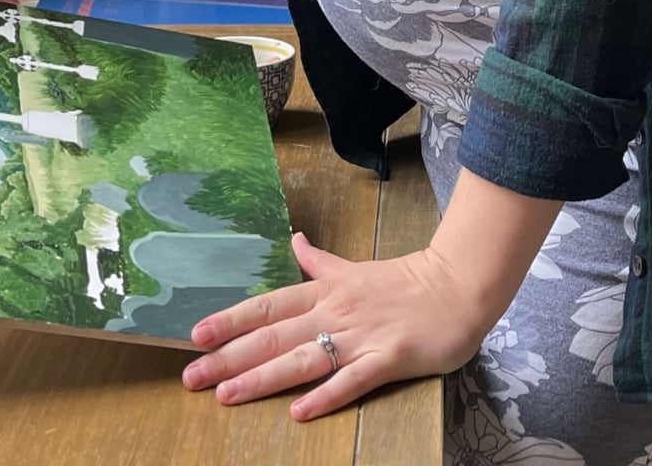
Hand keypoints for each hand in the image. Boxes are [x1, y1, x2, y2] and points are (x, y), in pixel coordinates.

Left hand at [180, 232, 491, 420]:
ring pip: (304, 358)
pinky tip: (299, 411)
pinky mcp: (390, 357)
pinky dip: (326, 395)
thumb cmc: (405, 282)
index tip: (195, 335)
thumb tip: (294, 240)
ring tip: (227, 395)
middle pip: (274, 336)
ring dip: (262, 377)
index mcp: (326, 290)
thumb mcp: (354, 268)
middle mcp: (336, 311)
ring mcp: (362, 335)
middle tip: (193, 375)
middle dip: (230, 356)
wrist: (458, 286)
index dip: (231, 320)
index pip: (269, 306)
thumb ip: (320, 263)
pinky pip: (353, 380)